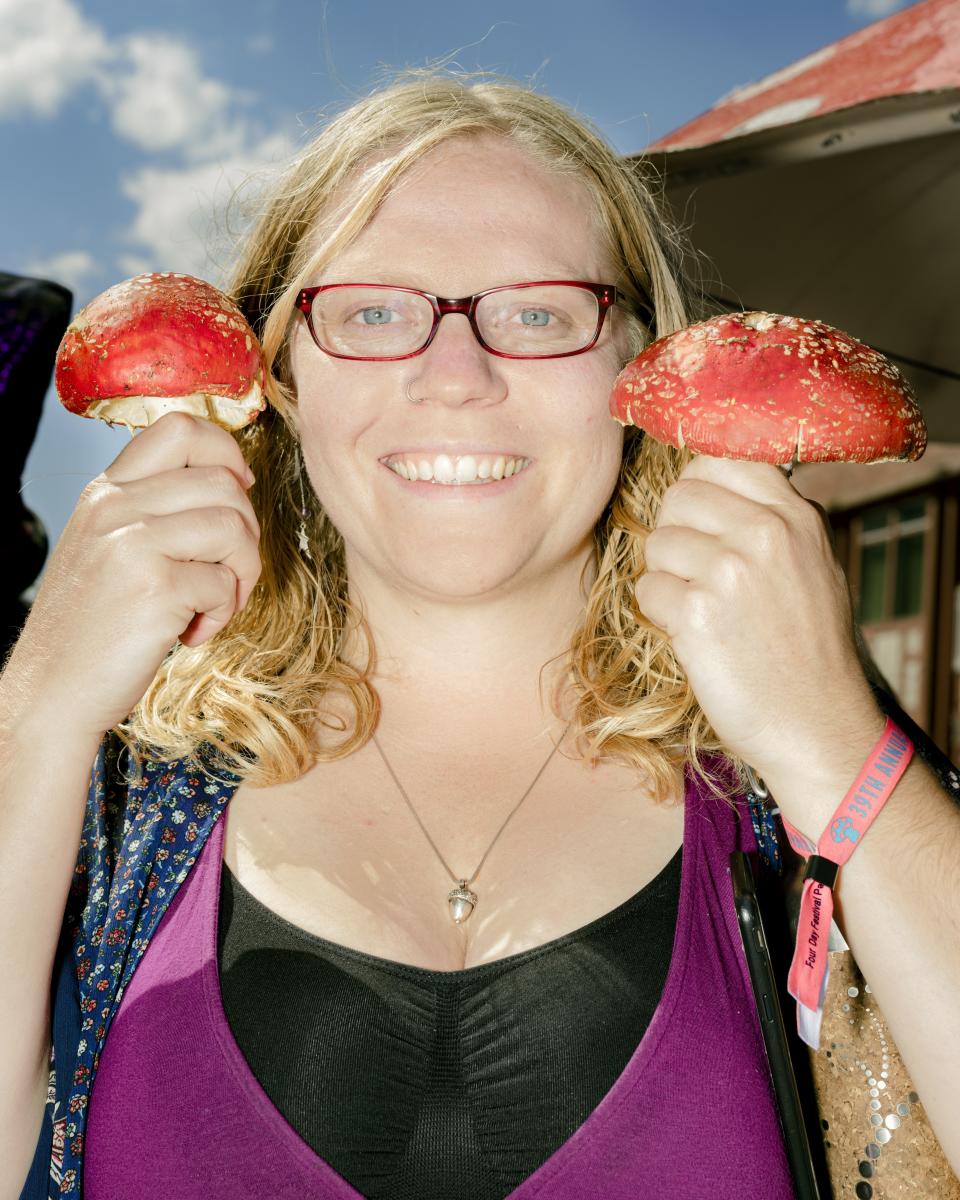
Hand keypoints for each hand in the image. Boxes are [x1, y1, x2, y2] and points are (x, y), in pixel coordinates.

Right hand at [3, 411, 261, 740]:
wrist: (51, 693)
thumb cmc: (94, 626)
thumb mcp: (109, 547)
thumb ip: (154, 509)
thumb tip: (234, 482)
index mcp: (106, 491)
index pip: (180, 429)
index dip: (228, 454)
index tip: (240, 491)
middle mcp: (115, 506)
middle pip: (224, 483)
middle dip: (246, 533)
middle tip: (224, 576)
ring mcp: (133, 544)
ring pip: (234, 527)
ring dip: (240, 575)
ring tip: (210, 606)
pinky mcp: (154, 588)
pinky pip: (225, 583)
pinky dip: (222, 615)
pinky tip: (189, 633)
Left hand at [634, 454, 879, 778]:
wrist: (817, 726)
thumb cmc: (809, 650)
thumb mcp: (812, 565)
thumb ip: (771, 520)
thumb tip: (712, 480)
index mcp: (795, 516)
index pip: (720, 459)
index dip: (698, 489)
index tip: (702, 520)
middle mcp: (764, 534)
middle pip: (679, 497)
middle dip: (677, 534)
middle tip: (700, 576)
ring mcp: (729, 571)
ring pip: (657, 543)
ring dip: (667, 578)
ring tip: (704, 611)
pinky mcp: (697, 614)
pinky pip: (647, 590)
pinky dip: (660, 615)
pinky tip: (695, 636)